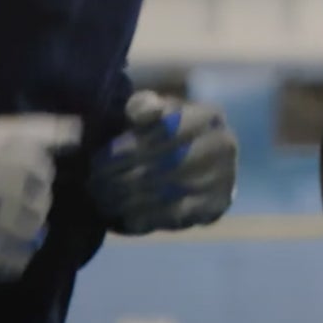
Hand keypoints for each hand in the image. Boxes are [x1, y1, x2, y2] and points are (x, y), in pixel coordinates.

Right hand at [0, 113, 81, 280]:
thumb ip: (32, 129)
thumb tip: (78, 132)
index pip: (43, 164)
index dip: (38, 170)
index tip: (24, 173)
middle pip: (41, 196)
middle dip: (34, 199)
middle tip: (11, 200)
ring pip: (32, 228)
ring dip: (27, 228)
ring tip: (5, 223)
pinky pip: (14, 260)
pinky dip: (15, 257)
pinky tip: (0, 247)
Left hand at [88, 91, 237, 234]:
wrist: (202, 161)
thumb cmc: (169, 133)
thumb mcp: (155, 112)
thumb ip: (143, 105)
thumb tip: (139, 111)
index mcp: (209, 116)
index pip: (168, 130)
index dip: (133, 144)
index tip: (105, 156)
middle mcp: (224, 145)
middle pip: (170, 162)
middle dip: (128, 174)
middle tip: (97, 183)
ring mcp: (225, 177)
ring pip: (172, 190)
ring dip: (134, 198)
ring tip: (105, 200)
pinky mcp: (217, 206)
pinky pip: (178, 214)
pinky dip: (149, 217)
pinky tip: (126, 217)